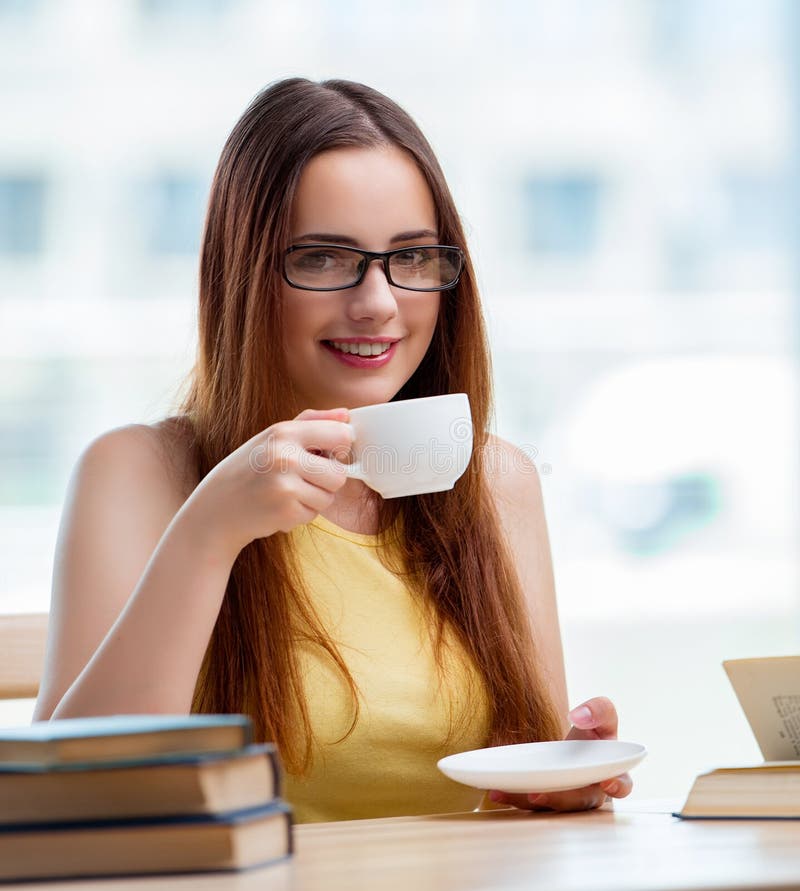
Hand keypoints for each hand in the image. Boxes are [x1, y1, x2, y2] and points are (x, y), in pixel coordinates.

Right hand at [186, 407, 353, 558]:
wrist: (217, 507)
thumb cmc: (251, 467)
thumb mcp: (274, 436)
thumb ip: (312, 422)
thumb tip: (346, 415)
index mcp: (284, 432)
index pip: (342, 436)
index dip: (340, 449)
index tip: (327, 455)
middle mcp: (284, 457)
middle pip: (339, 474)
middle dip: (326, 481)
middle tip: (303, 479)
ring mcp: (285, 486)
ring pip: (329, 497)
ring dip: (313, 499)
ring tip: (288, 493)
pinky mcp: (285, 512)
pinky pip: (314, 514)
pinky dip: (300, 514)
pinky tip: (279, 507)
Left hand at [487, 696, 632, 812]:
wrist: (574, 750)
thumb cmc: (593, 735)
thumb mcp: (600, 717)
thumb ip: (598, 710)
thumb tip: (578, 715)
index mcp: (610, 775)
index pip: (621, 785)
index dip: (617, 786)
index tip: (607, 782)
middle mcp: (590, 793)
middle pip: (578, 802)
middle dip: (559, 800)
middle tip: (538, 794)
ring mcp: (566, 800)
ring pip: (550, 807)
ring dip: (528, 802)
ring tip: (504, 792)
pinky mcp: (545, 800)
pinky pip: (531, 803)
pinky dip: (514, 798)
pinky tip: (495, 791)